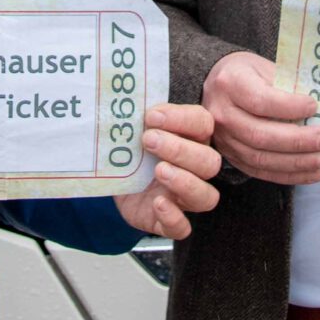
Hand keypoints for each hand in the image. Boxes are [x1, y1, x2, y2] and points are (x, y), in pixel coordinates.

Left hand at [114, 104, 222, 239]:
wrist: (109, 177)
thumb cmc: (128, 146)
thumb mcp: (131, 126)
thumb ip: (134, 111)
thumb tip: (123, 91)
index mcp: (190, 139)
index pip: (203, 124)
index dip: (182, 119)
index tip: (152, 115)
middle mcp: (193, 169)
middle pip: (210, 162)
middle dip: (181, 149)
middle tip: (149, 140)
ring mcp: (182, 198)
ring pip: (206, 196)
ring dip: (185, 182)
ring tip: (159, 170)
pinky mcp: (165, 221)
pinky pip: (182, 229)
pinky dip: (173, 218)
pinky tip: (158, 203)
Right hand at [201, 51, 319, 185]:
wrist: (215, 86)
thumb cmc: (246, 73)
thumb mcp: (263, 66)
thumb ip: (287, 85)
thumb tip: (319, 110)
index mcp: (231, 84)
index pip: (260, 101)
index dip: (289, 107)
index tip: (314, 107)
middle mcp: (222, 114)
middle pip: (261, 135)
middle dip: (298, 141)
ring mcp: (225, 139)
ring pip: (261, 158)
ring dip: (298, 163)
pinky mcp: (231, 157)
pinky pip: (261, 171)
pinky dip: (289, 176)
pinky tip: (313, 173)